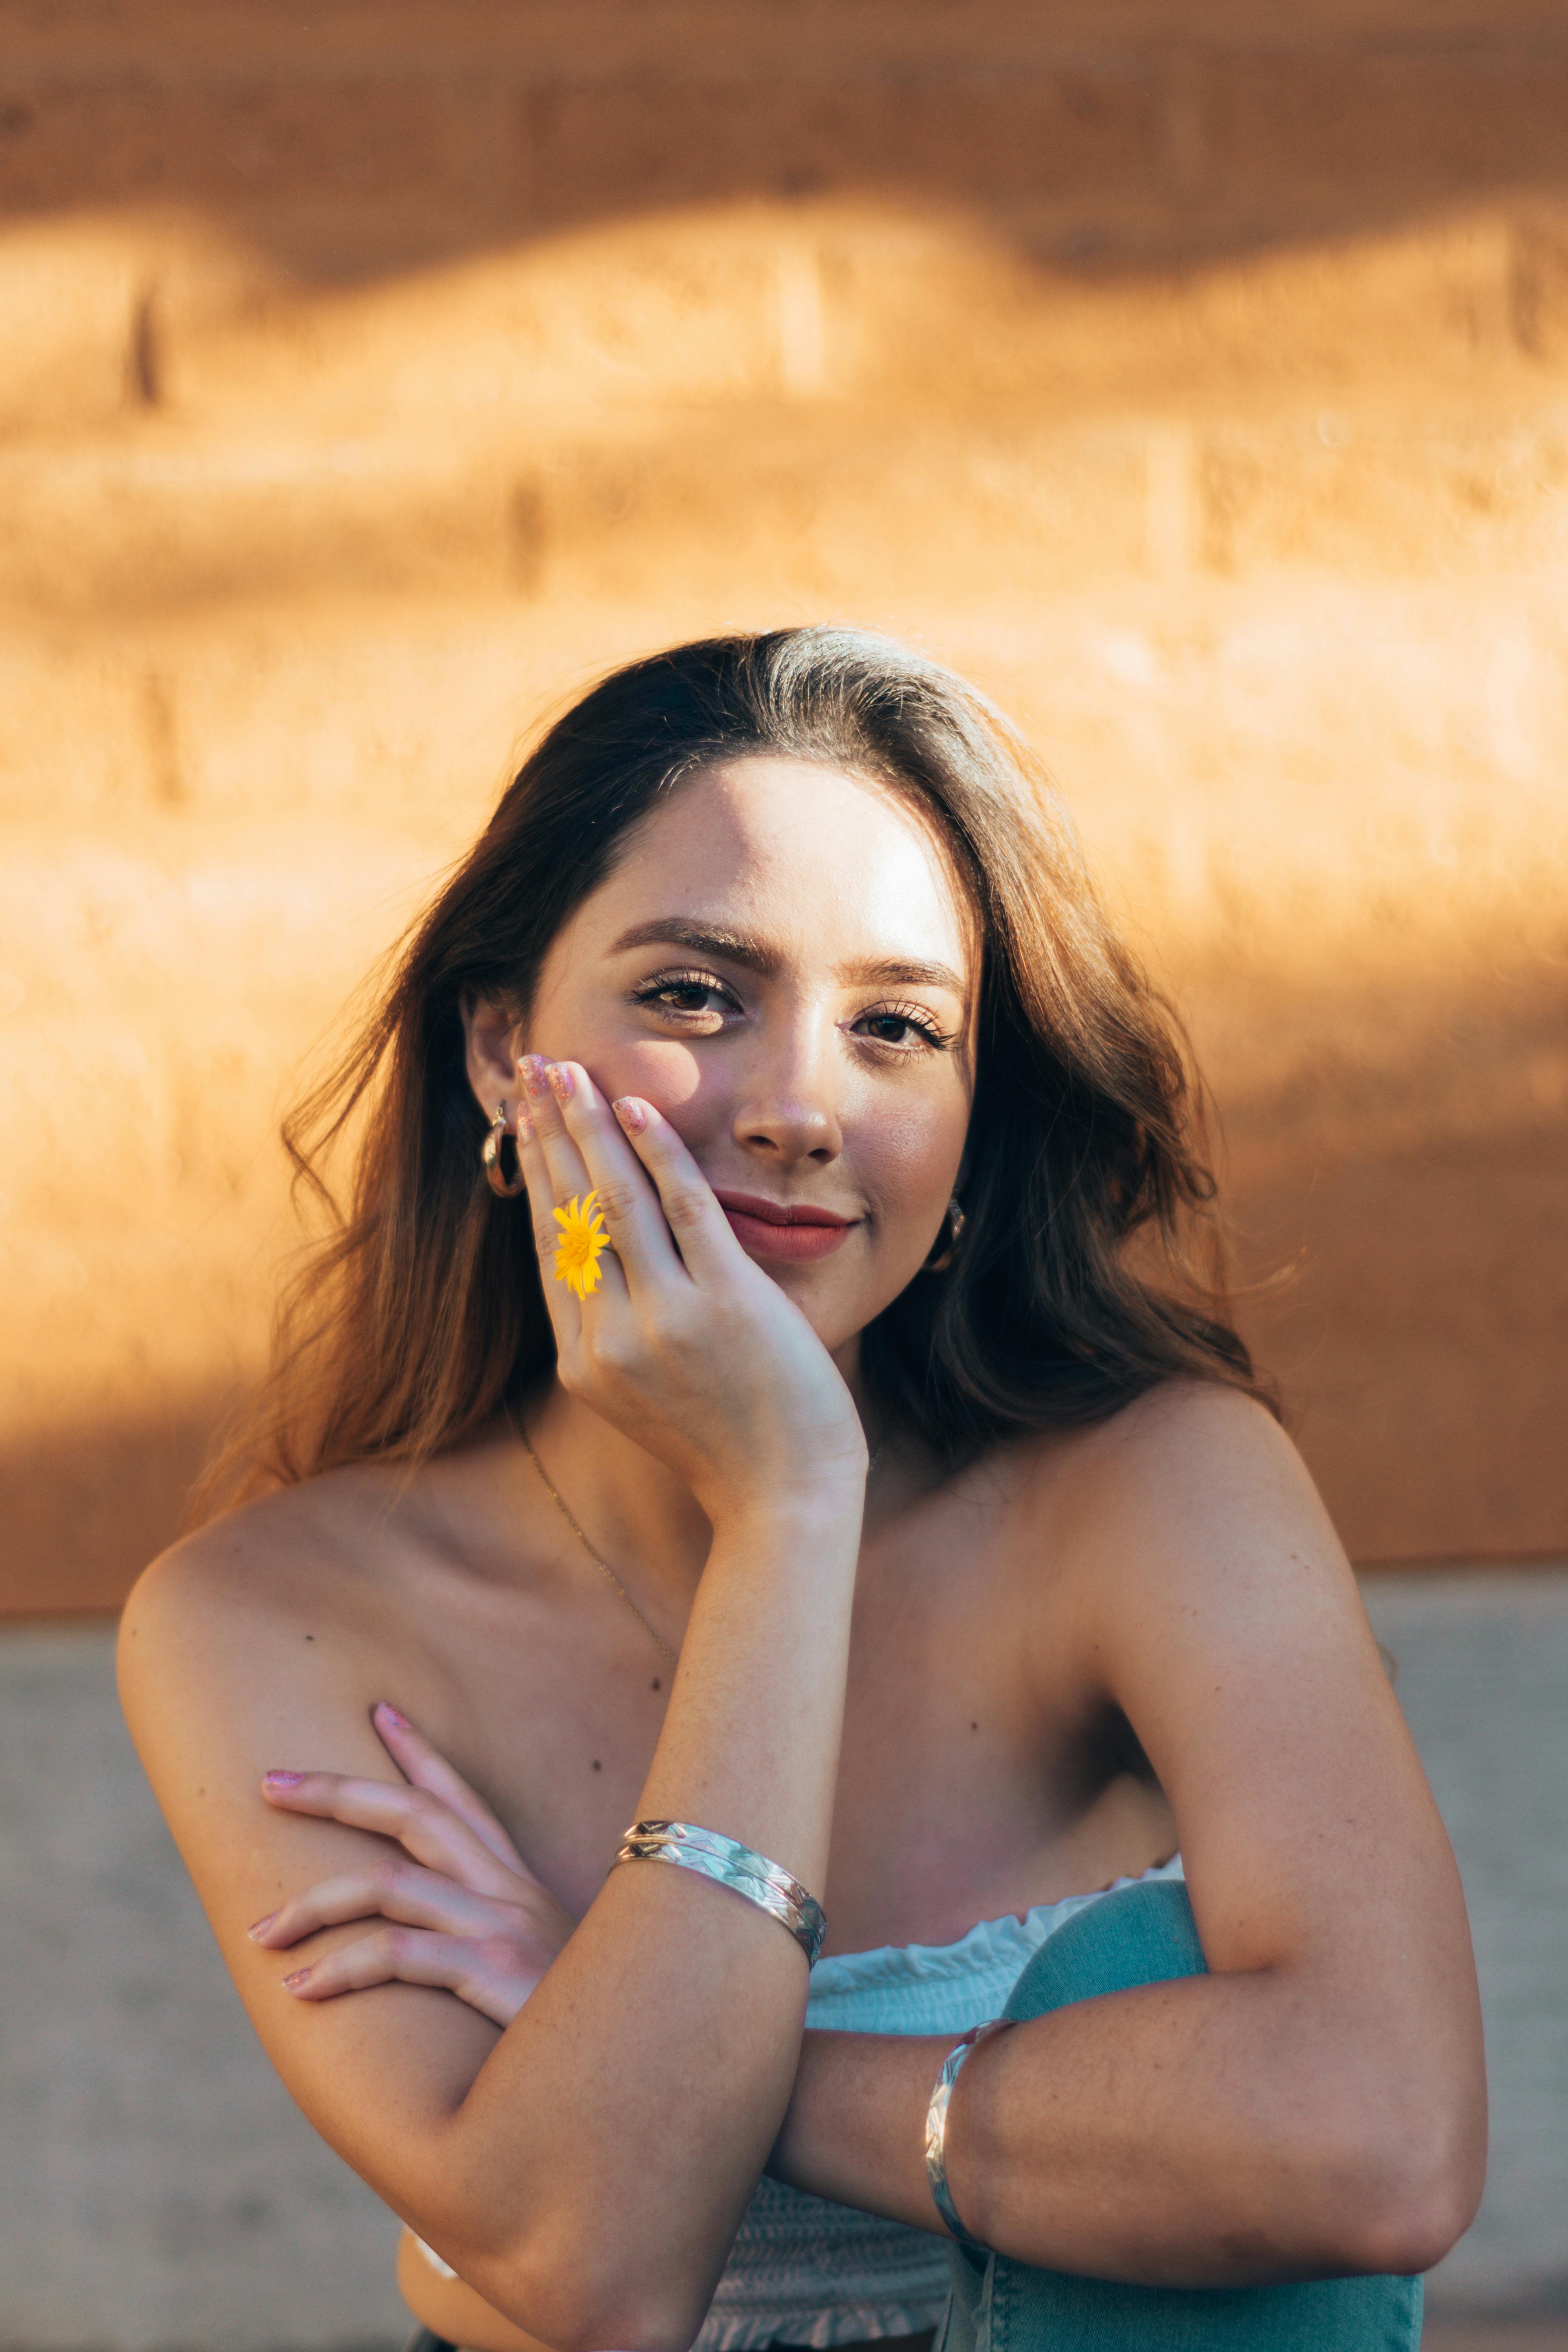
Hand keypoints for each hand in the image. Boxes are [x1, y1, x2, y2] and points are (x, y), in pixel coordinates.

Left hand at [253, 1702, 575, 2027]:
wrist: (631, 2071)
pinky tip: (301, 1990)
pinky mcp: (494, 1967)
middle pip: (416, 1814)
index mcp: (521, 1888)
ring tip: (262, 1933)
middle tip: (270, 1785)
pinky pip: (397, 1952)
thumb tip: (426, 1964)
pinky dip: (339, 1966)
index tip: (379, 1711)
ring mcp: (503, 1925)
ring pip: (389, 1883)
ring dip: (312, 1901)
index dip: (421, 1754)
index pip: (465, 1803)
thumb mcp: (539, 1979)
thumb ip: (490, 1959)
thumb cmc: (575, 2037)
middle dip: (337, 1792)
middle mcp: (511, 1892)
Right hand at [514, 1054, 866, 1522]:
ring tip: (567, 1069)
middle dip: (546, 1132)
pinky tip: (636, 1105)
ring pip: (612, 1199)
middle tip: (531, 1070)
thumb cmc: (726, 1444)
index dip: (533, 1175)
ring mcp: (666, 1319)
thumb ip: (615, 1334)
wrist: (783, 1498)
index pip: (548, 1247)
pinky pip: (684, 1206)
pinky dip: (657, 1149)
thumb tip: (599, 1263)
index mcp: (583, 1363)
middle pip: (567, 1212)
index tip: (522, 1120)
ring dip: (586, 1124)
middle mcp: (610, 1339)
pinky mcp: (725, 1301)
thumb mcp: (644, 1396)